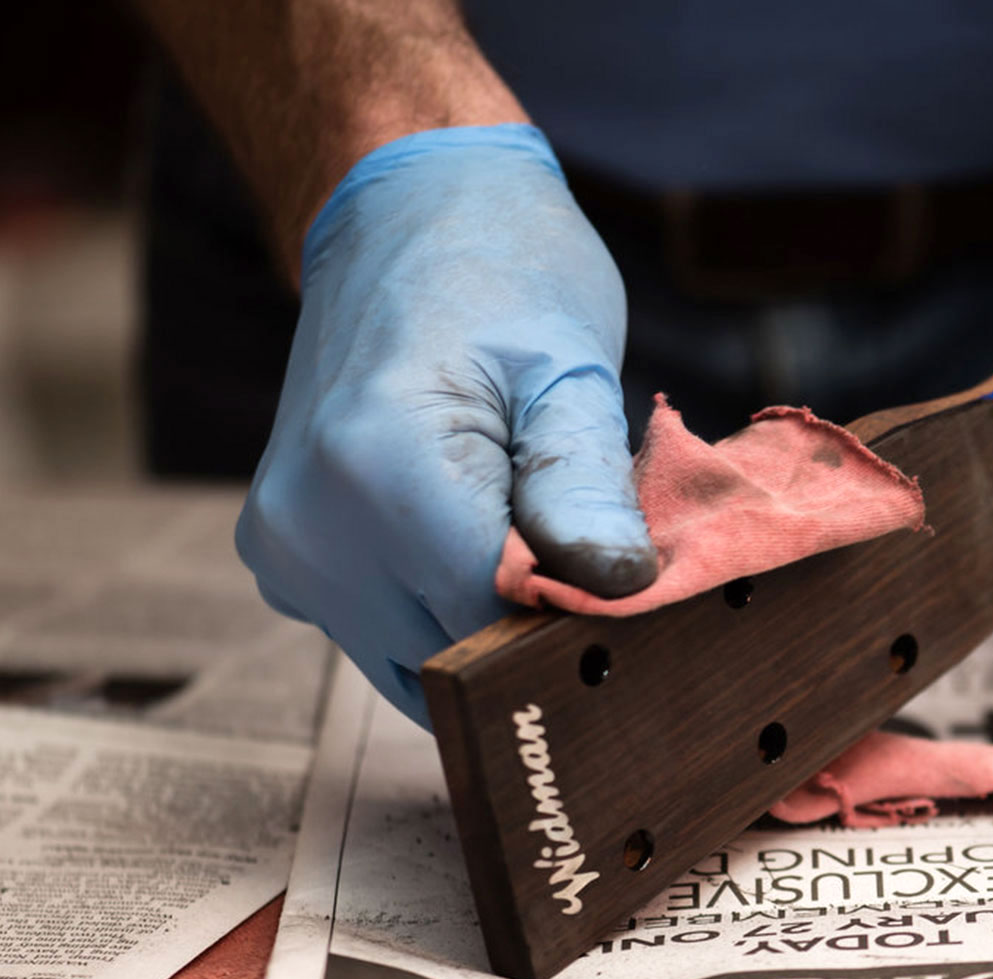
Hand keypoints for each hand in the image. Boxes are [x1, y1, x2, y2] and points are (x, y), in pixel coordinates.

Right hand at [236, 125, 655, 723]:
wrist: (400, 223)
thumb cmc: (502, 275)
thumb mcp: (568, 368)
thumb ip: (584, 488)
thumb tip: (617, 592)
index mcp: (377, 468)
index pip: (495, 616)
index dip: (573, 612)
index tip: (622, 577)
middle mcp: (312, 526)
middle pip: (456, 649)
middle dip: (533, 621)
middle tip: (586, 546)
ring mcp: (287, 551)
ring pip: (422, 658)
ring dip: (487, 622)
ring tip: (527, 529)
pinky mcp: (286, 561)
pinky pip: (387, 634)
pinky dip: (443, 612)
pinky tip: (478, 539)